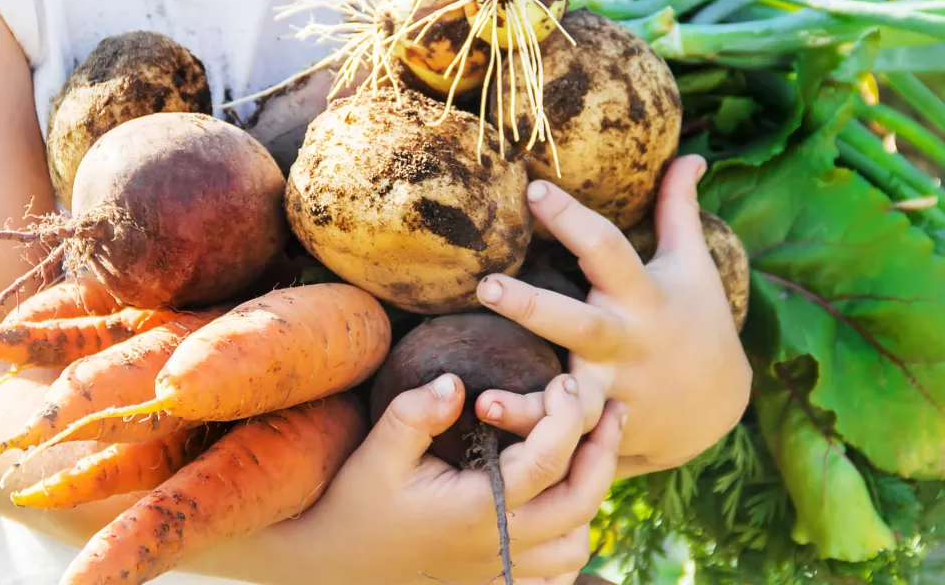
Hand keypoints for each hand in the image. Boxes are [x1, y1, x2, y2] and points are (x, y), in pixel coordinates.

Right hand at [263, 373, 627, 584]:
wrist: (335, 565)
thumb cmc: (354, 505)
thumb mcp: (376, 454)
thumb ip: (414, 414)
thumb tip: (454, 383)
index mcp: (476, 508)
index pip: (547, 459)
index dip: (564, 414)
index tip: (564, 379)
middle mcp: (499, 545)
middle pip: (581, 500)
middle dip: (604, 450)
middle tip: (609, 408)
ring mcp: (502, 571)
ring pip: (578, 541)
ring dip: (591, 496)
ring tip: (588, 454)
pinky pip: (558, 574)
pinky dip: (572, 541)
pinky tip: (564, 509)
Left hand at [474, 155, 751, 472]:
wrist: (721, 406)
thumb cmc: (696, 319)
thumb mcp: (692, 264)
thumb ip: (677, 210)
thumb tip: (688, 154)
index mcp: (642, 295)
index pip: (606, 249)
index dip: (572, 219)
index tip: (532, 189)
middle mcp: (625, 342)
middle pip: (577, 325)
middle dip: (533, 307)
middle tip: (487, 286)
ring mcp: (613, 391)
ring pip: (571, 401)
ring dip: (529, 405)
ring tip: (483, 400)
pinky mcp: (602, 430)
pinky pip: (565, 440)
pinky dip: (533, 442)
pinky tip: (489, 432)